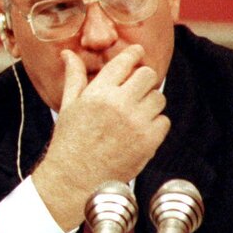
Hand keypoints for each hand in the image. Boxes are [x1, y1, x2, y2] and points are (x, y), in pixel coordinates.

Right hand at [33, 45, 168, 227]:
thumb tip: (68, 53)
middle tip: (134, 90)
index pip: (126, 60)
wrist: (75, 178)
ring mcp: (136, 123)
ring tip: (134, 113)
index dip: (134, 54)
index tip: (137, 54)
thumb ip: (74, 76)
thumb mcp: (69, 105)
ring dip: (149, 102)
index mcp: (99, 92)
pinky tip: (138, 131)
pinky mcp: (148, 142)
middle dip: (143, 79)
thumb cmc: (70, 141)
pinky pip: (164, 121)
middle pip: (148, 75)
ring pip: (159, 97)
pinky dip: (155, 124)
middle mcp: (119, 104)